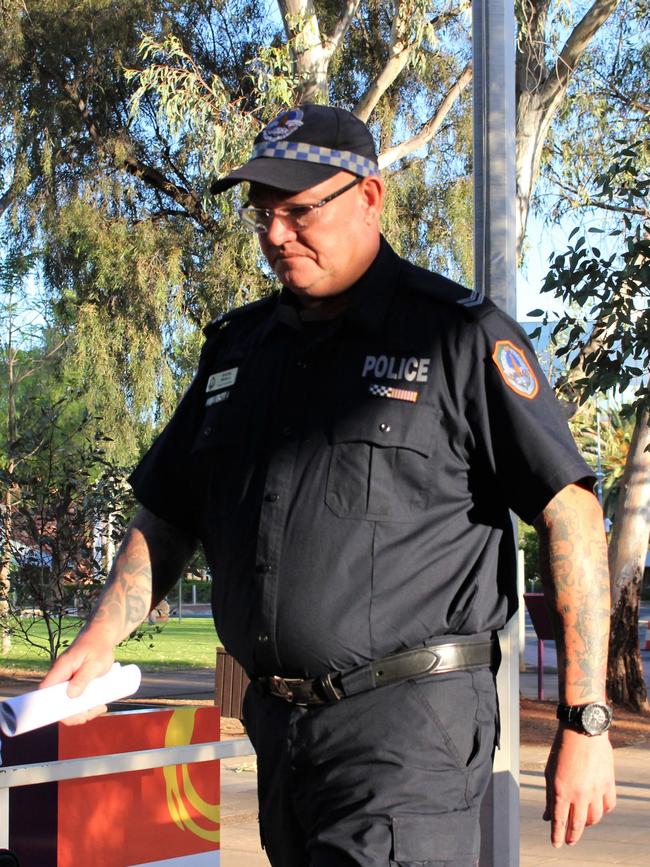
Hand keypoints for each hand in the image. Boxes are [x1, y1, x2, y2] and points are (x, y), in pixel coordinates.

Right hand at [39, 634, 115, 725]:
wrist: (103, 636)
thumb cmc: (98, 647)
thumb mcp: (94, 663)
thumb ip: (82, 678)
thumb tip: (70, 695)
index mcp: (60, 669)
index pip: (45, 692)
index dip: (51, 708)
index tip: (70, 715)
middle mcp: (60, 676)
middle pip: (56, 703)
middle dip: (73, 713)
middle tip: (93, 711)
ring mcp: (67, 680)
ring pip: (67, 703)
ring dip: (82, 710)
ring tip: (99, 707)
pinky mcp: (74, 682)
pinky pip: (75, 698)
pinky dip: (85, 704)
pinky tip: (98, 704)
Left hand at [544, 724, 615, 846]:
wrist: (582, 731)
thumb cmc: (562, 748)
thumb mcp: (549, 772)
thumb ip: (550, 795)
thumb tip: (548, 815)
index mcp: (562, 790)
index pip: (559, 821)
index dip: (557, 835)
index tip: (556, 844)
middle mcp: (580, 794)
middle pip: (578, 824)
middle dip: (572, 836)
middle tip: (569, 841)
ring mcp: (596, 790)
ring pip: (595, 818)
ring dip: (587, 824)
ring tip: (581, 823)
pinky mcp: (608, 783)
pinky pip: (608, 805)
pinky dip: (603, 811)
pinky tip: (597, 810)